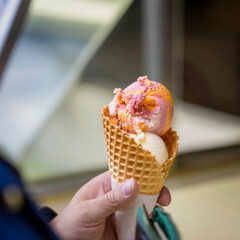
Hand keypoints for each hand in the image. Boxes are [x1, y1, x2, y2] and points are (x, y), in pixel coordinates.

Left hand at [50, 171, 170, 239]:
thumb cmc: (71, 223)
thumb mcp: (89, 210)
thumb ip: (110, 199)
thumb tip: (133, 184)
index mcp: (106, 184)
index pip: (127, 173)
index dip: (142, 173)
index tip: (157, 177)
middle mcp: (116, 196)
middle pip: (139, 189)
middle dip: (154, 191)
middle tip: (165, 199)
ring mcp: (121, 212)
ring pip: (142, 206)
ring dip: (153, 208)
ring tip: (161, 211)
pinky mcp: (124, 227)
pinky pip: (140, 223)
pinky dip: (148, 223)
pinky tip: (153, 224)